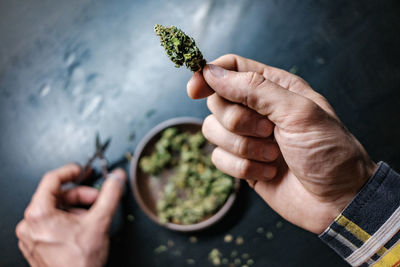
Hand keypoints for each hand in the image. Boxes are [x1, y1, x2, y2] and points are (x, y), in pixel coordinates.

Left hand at [15, 164, 125, 266]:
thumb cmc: (79, 263)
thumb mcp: (100, 222)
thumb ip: (110, 195)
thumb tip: (117, 178)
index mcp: (38, 215)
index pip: (51, 179)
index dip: (70, 171)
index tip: (81, 170)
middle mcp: (30, 225)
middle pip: (57, 196)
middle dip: (80, 196)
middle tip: (97, 199)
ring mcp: (32, 236)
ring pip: (56, 210)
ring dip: (77, 210)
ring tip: (92, 218)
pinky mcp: (37, 245)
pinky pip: (52, 223)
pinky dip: (68, 221)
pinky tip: (82, 229)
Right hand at [187, 54, 376, 233]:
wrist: (337, 200)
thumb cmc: (328, 151)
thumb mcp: (298, 112)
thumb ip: (254, 89)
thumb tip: (212, 72)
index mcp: (274, 87)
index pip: (230, 68)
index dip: (209, 75)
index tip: (194, 90)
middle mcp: (258, 109)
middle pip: (217, 101)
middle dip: (237, 120)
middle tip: (268, 132)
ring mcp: (248, 137)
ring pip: (212, 130)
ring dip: (241, 146)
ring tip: (273, 155)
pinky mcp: (242, 163)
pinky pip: (219, 158)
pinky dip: (242, 167)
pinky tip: (268, 172)